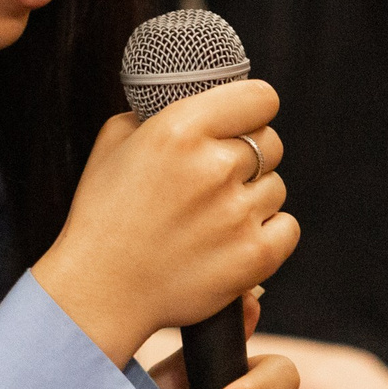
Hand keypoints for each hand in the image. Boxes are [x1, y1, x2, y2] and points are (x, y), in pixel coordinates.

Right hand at [32, 80, 298, 363]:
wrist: (99, 291)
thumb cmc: (103, 214)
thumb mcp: (115, 142)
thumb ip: (158, 113)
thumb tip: (197, 102)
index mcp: (179, 129)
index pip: (260, 98)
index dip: (252, 108)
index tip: (242, 120)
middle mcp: (213, 167)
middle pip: (271, 142)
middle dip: (249, 154)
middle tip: (217, 177)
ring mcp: (236, 213)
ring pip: (276, 186)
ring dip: (252, 196)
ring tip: (212, 215)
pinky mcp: (254, 256)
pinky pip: (287, 226)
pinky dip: (268, 231)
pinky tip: (234, 237)